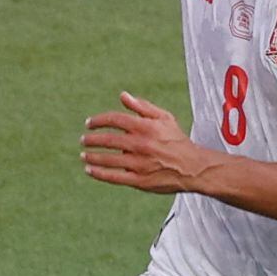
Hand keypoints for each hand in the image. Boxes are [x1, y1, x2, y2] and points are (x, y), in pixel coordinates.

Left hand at [80, 91, 211, 193]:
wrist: (193, 167)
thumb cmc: (176, 140)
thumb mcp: (164, 118)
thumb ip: (142, 106)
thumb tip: (123, 95)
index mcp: (145, 127)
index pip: (114, 120)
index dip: (98, 121)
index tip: (89, 124)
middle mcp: (140, 144)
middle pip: (108, 140)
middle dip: (92, 140)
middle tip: (83, 140)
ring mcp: (139, 164)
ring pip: (109, 160)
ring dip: (93, 157)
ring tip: (83, 156)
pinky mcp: (140, 181)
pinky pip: (115, 177)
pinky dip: (100, 174)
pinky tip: (89, 170)